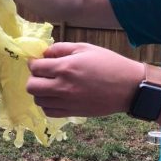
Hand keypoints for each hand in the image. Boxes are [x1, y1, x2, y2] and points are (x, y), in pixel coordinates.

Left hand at [26, 42, 142, 117]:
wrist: (128, 87)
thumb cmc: (109, 63)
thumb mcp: (85, 48)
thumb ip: (61, 48)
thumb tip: (44, 54)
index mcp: (65, 68)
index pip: (35, 67)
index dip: (34, 63)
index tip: (38, 61)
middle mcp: (62, 86)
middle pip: (31, 86)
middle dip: (34, 78)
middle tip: (43, 74)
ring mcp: (66, 102)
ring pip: (38, 100)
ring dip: (40, 92)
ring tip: (50, 85)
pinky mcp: (72, 113)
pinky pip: (48, 112)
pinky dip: (47, 104)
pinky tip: (55, 97)